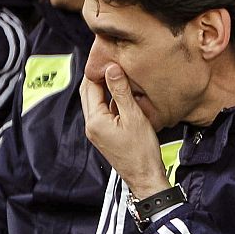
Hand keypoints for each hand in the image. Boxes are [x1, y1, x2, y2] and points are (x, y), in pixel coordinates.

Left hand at [80, 66, 168, 198]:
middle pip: (89, 93)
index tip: (108, 56)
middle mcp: (92, 126)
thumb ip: (121, 92)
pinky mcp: (105, 136)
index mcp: (95, 120)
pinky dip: (111, 101)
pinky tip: (124, 96)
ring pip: (96, 102)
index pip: (91, 86)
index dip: (98, 70)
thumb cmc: (142, 152)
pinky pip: (104, 112)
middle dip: (98, 77)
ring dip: (105, 88)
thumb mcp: (134, 117)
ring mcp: (97, 132)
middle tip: (111, 62)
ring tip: (119, 75)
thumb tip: (112, 69)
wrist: (145, 177)